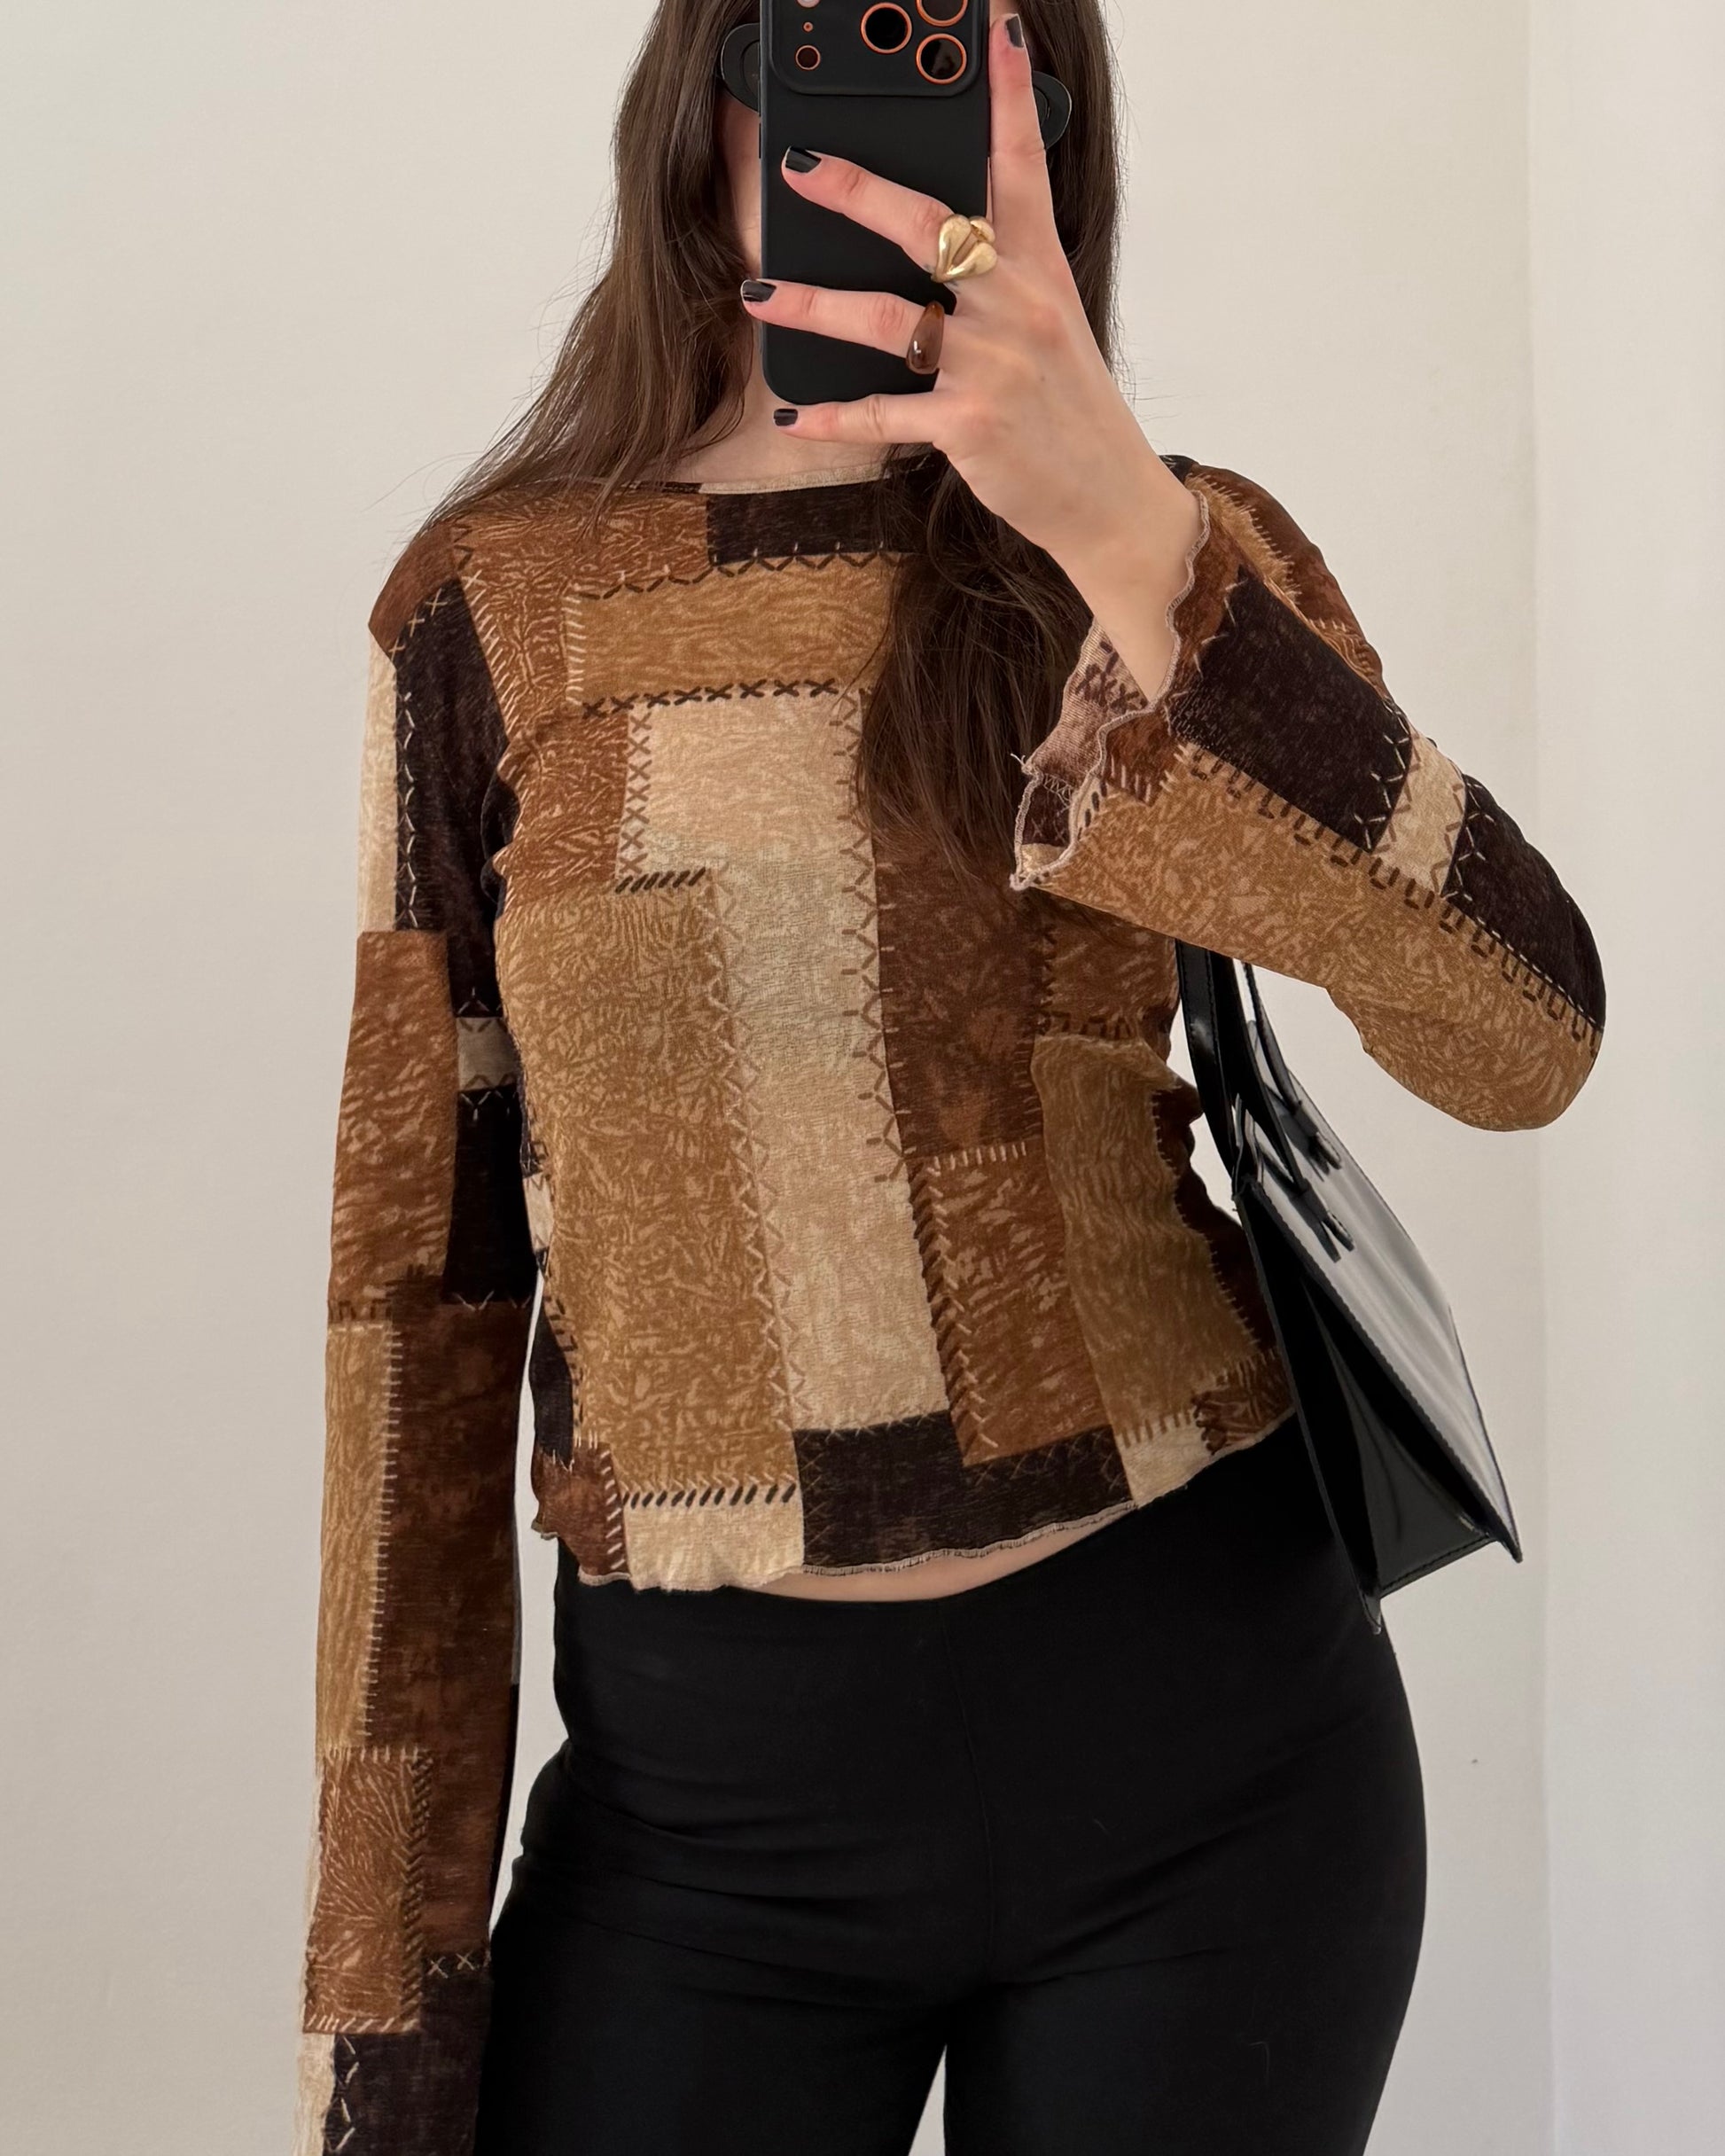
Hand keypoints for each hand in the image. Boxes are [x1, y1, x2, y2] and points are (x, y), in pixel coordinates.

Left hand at [742, 15, 1200, 636]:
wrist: (1107, 498)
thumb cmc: (1067, 407)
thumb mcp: (1051, 324)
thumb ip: (1002, 273)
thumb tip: (937, 235)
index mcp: (1040, 267)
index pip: (1022, 164)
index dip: (1007, 94)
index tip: (989, 29)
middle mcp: (1016, 305)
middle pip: (926, 225)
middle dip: (855, 190)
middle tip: (799, 165)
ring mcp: (991, 366)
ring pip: (885, 319)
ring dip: (811, 305)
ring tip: (757, 293)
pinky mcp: (968, 427)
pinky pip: (883, 413)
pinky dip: (832, 415)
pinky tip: (793, 413)